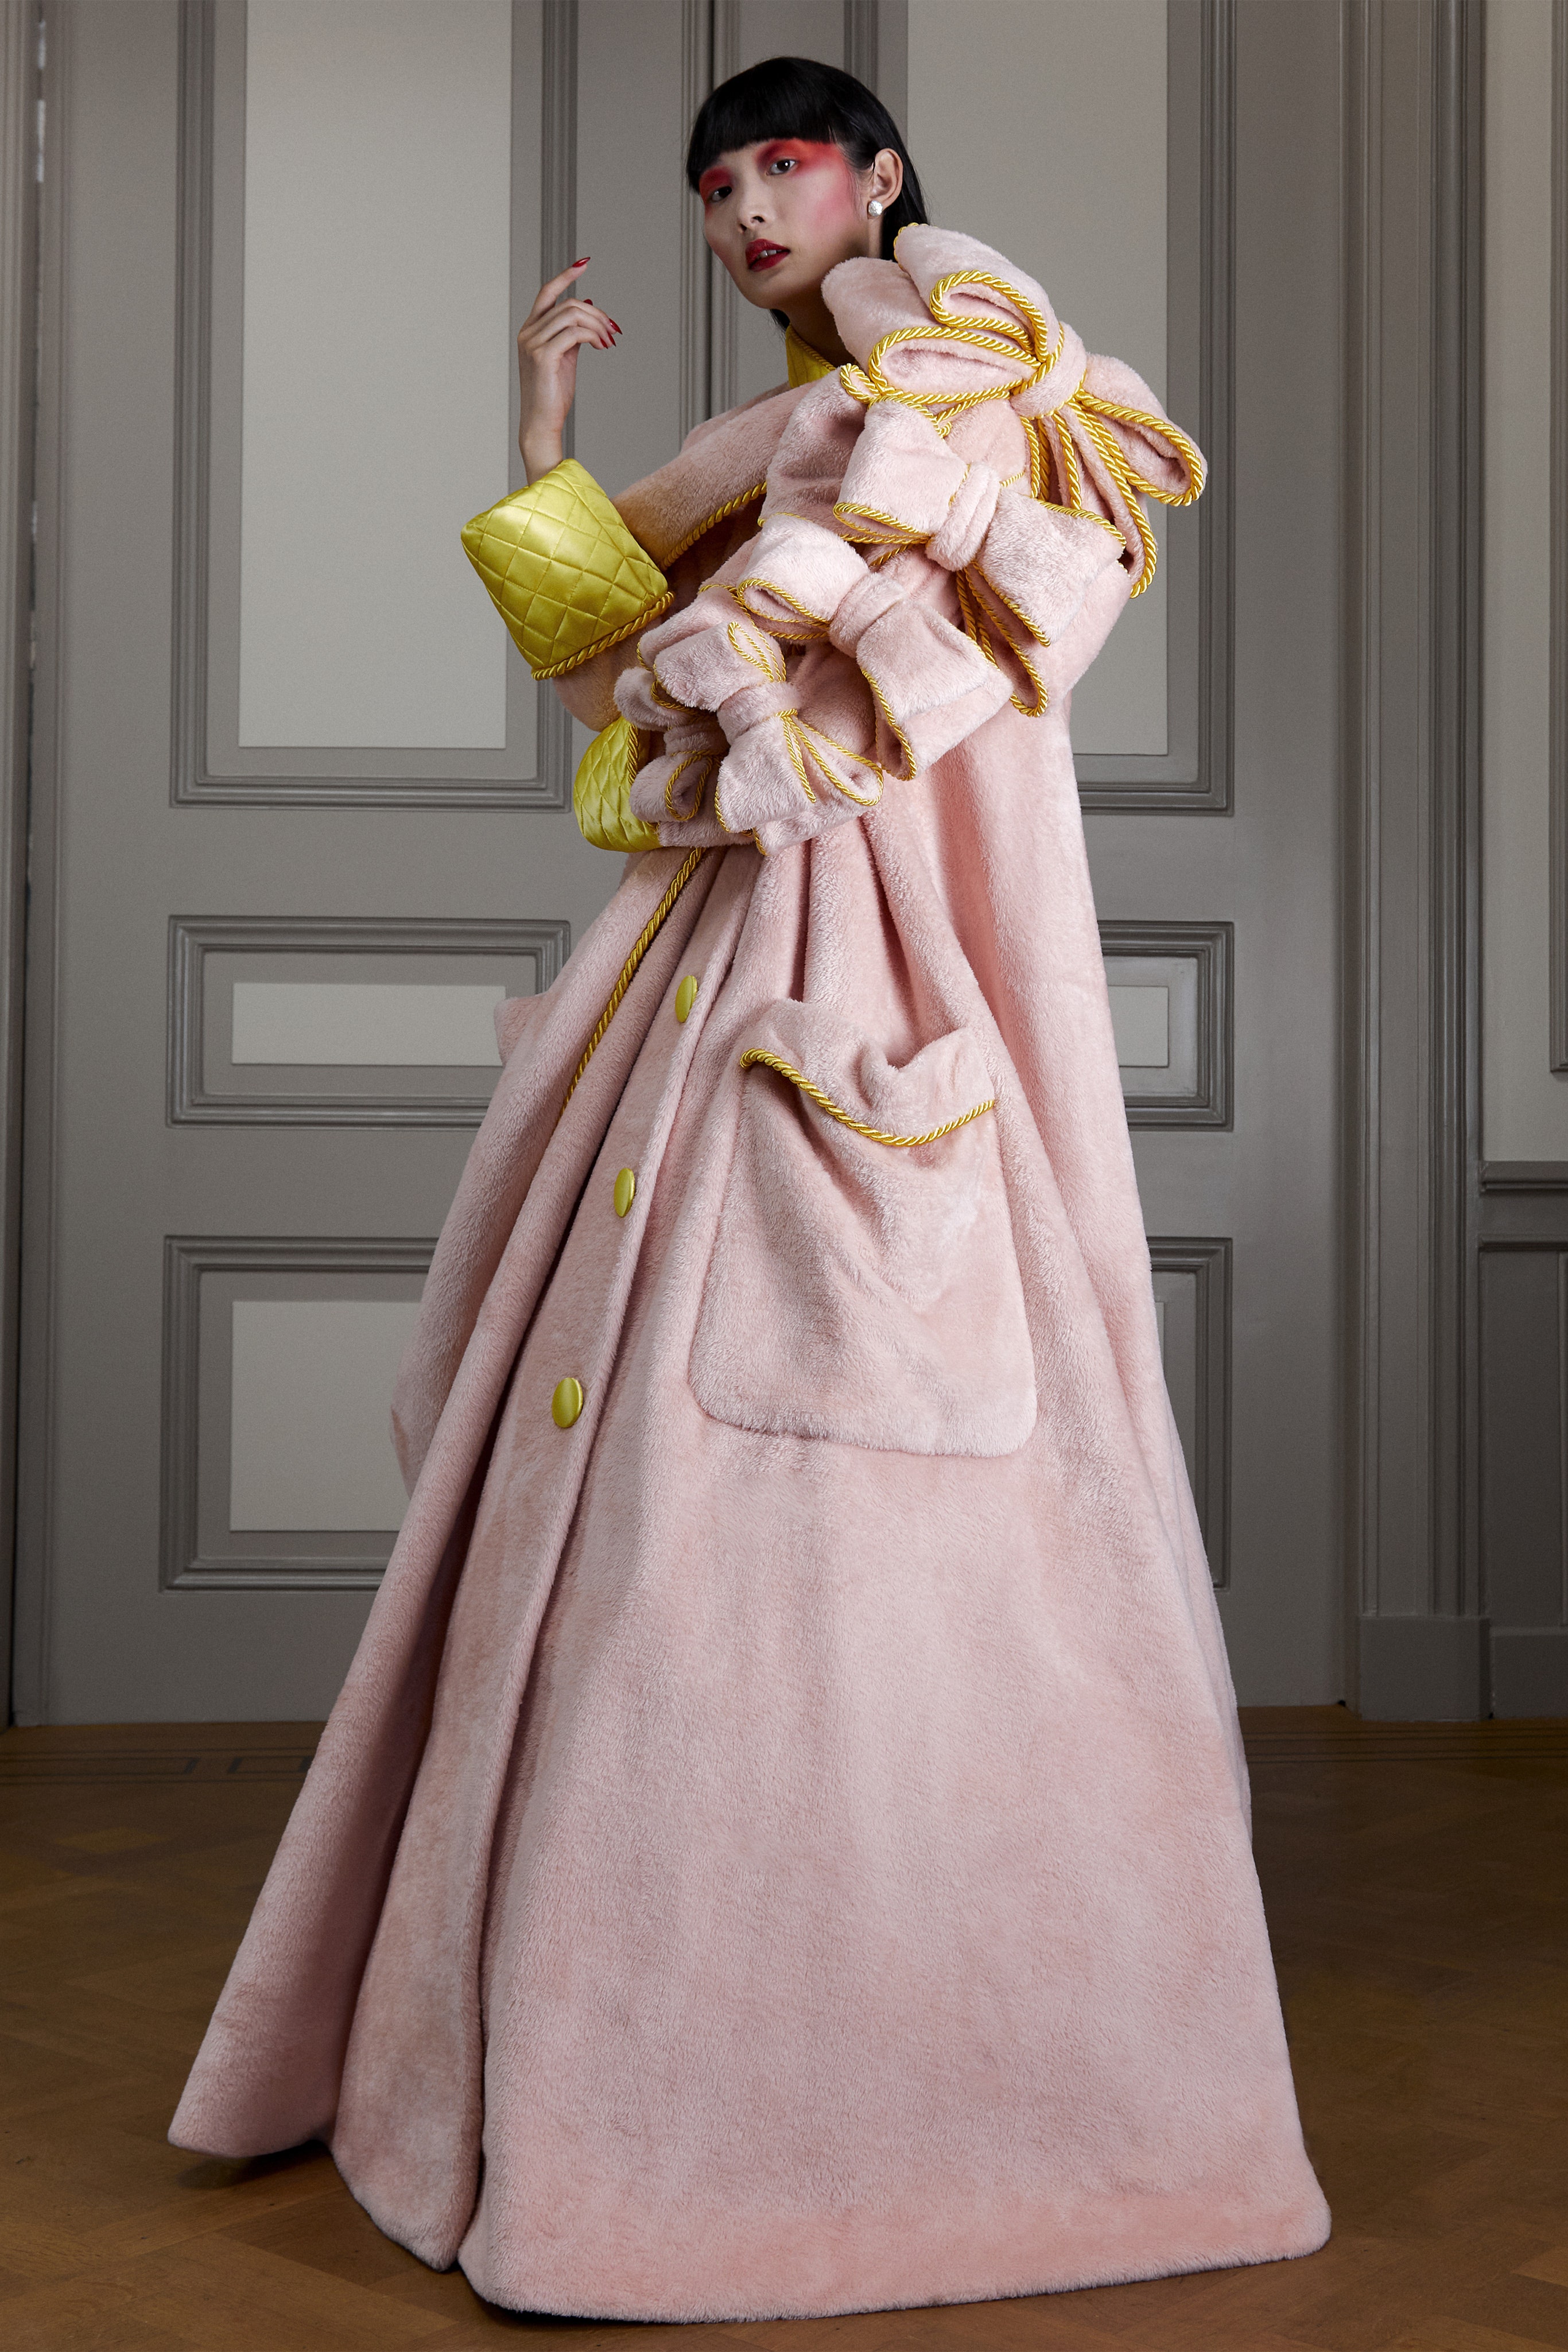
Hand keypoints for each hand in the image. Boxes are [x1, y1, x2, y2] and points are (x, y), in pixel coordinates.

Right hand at [518, 260, 619, 480]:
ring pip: (571, 315)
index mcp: (531, 330)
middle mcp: (528, 333)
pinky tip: (603, 346)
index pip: (547, 293)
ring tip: (609, 340)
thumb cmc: (552, 395)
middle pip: (567, 304)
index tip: (584, 263)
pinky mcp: (543, 356)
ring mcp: (533, 344)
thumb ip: (572, 333)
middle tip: (614, 329)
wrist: (541, 424)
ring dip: (597, 325)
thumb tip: (588, 306)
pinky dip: (593, 336)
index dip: (565, 276)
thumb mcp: (564, 357)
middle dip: (596, 313)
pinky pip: (573, 333)